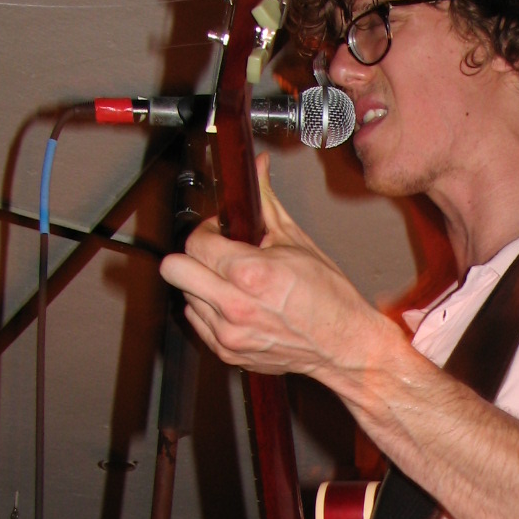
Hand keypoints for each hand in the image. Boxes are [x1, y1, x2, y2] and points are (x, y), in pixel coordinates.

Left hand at [160, 154, 383, 381]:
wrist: (343, 344)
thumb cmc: (329, 298)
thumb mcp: (297, 242)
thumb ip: (267, 202)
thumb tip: (258, 166)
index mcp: (251, 274)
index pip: (195, 242)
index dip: (207, 230)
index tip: (221, 232)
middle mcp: (234, 306)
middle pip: (174, 270)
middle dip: (192, 256)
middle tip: (215, 255)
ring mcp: (228, 333)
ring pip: (185, 295)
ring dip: (203, 284)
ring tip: (235, 284)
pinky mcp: (228, 352)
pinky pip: (197, 321)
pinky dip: (210, 310)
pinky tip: (237, 305)